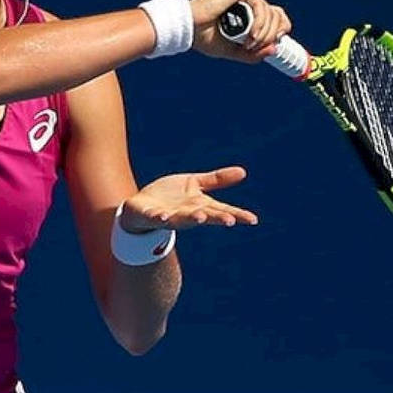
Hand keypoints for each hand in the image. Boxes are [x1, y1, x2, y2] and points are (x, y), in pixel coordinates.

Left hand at [118, 167, 257, 232]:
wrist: (140, 206)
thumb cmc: (169, 197)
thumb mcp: (194, 185)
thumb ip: (215, 181)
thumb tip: (243, 172)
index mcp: (199, 206)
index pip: (222, 211)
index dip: (237, 215)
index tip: (252, 219)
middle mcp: (187, 214)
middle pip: (205, 216)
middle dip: (217, 218)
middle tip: (230, 220)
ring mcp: (169, 216)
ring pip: (182, 219)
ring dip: (192, 219)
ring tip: (201, 217)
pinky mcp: (150, 215)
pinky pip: (155, 217)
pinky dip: (160, 217)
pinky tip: (163, 216)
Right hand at [189, 0, 290, 61]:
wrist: (188, 29)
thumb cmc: (204, 38)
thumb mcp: (233, 50)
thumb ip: (252, 53)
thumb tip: (274, 49)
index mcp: (247, 10)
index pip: (275, 15)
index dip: (280, 29)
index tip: (276, 44)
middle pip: (275, 14)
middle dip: (272, 35)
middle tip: (257, 47)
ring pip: (269, 12)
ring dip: (264, 33)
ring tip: (249, 44)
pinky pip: (259, 6)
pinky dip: (259, 23)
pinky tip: (250, 35)